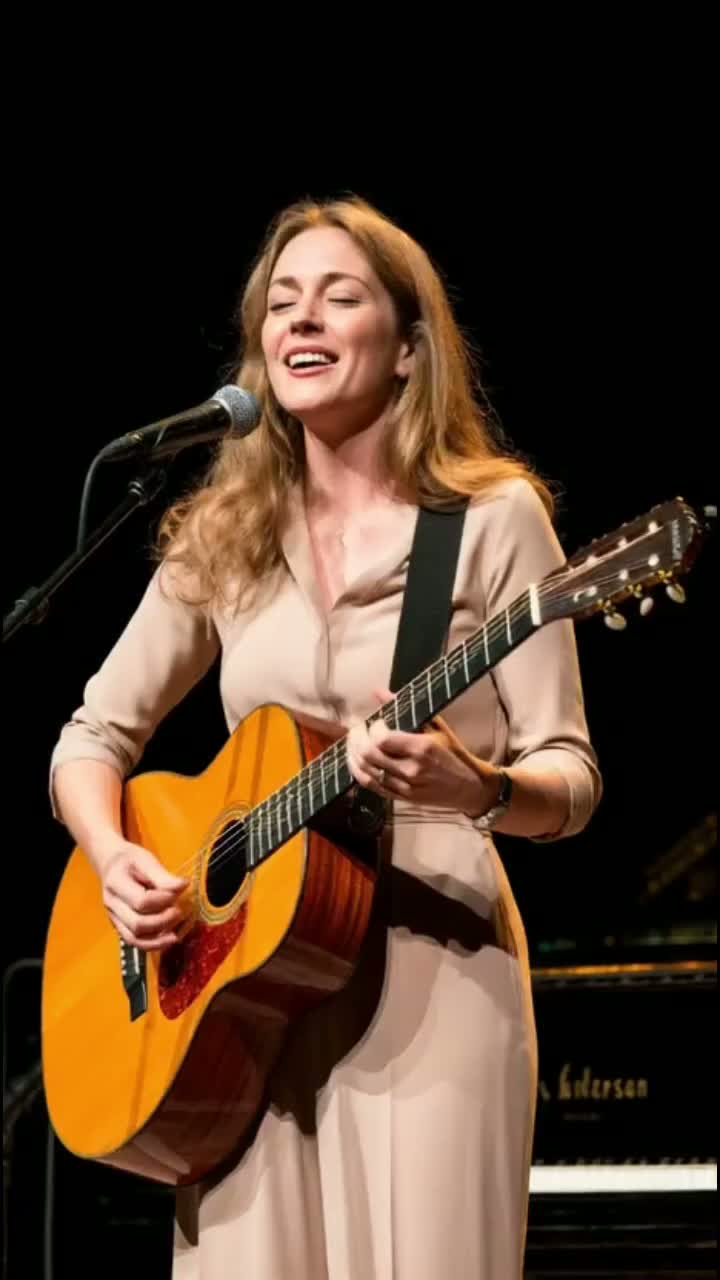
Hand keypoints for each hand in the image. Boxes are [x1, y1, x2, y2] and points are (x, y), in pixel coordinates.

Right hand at [100, 841, 187, 951]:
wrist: (112, 865)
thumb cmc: (130, 861)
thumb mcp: (146, 860)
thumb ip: (163, 876)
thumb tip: (183, 886)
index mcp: (115, 883)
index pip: (140, 900)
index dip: (163, 900)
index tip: (178, 891)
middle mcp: (112, 904)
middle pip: (137, 923)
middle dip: (162, 921)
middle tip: (179, 911)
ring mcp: (114, 918)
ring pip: (134, 938)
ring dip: (158, 939)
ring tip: (176, 932)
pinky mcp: (121, 926)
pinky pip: (135, 942)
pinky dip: (152, 944)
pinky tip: (168, 939)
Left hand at [346, 689, 501, 814]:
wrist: (467, 787)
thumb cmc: (453, 752)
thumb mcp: (436, 726)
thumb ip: (405, 708)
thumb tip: (379, 691)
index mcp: (422, 748)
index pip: (382, 739)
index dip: (372, 728)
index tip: (374, 721)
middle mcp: (411, 769)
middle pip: (369, 755)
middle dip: (356, 739)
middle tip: (356, 728)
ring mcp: (405, 786)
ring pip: (366, 771)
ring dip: (352, 754)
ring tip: (352, 741)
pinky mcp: (401, 798)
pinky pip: (371, 786)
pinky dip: (357, 771)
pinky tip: (354, 760)